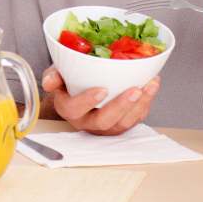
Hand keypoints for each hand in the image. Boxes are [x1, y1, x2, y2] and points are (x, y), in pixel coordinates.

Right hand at [41, 66, 159, 135]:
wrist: (80, 90)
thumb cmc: (68, 82)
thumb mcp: (57, 75)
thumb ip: (53, 76)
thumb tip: (50, 81)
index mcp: (69, 110)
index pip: (75, 109)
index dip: (88, 101)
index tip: (101, 90)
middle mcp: (88, 122)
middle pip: (104, 121)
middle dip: (121, 106)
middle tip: (134, 89)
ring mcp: (107, 126)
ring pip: (124, 122)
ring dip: (139, 105)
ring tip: (149, 85)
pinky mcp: (122, 123)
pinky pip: (136, 118)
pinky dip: (147, 102)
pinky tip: (152, 85)